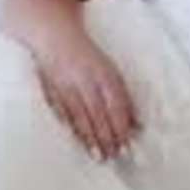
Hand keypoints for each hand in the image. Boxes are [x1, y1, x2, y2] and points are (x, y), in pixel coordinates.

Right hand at [19, 22, 139, 159]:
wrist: (52, 32)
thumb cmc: (86, 56)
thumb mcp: (108, 70)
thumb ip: (122, 96)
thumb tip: (138, 124)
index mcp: (103, 71)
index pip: (115, 102)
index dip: (121, 124)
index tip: (127, 144)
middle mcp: (85, 77)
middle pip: (98, 111)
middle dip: (106, 136)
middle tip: (113, 157)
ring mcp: (66, 82)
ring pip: (79, 114)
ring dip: (89, 137)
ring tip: (98, 156)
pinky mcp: (50, 86)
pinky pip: (60, 109)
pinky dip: (68, 125)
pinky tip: (75, 140)